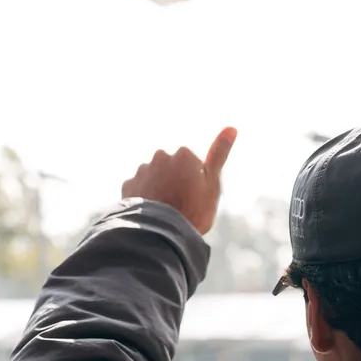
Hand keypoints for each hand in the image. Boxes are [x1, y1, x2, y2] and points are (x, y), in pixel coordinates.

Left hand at [120, 127, 237, 234]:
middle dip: (175, 182)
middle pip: (172, 168)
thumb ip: (220, 154)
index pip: (192, 164)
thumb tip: (232, 127)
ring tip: (165, 212)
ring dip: (158, 190)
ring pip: (154, 178)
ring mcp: (142, 170)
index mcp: (183, 154)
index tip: (196, 197)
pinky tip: (150, 213)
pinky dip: (144, 198)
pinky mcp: (128, 185)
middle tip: (181, 205)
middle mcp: (160, 156)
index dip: (196, 182)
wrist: (161, 233)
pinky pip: (139, 189)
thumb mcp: (213, 183)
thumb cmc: (193, 209)